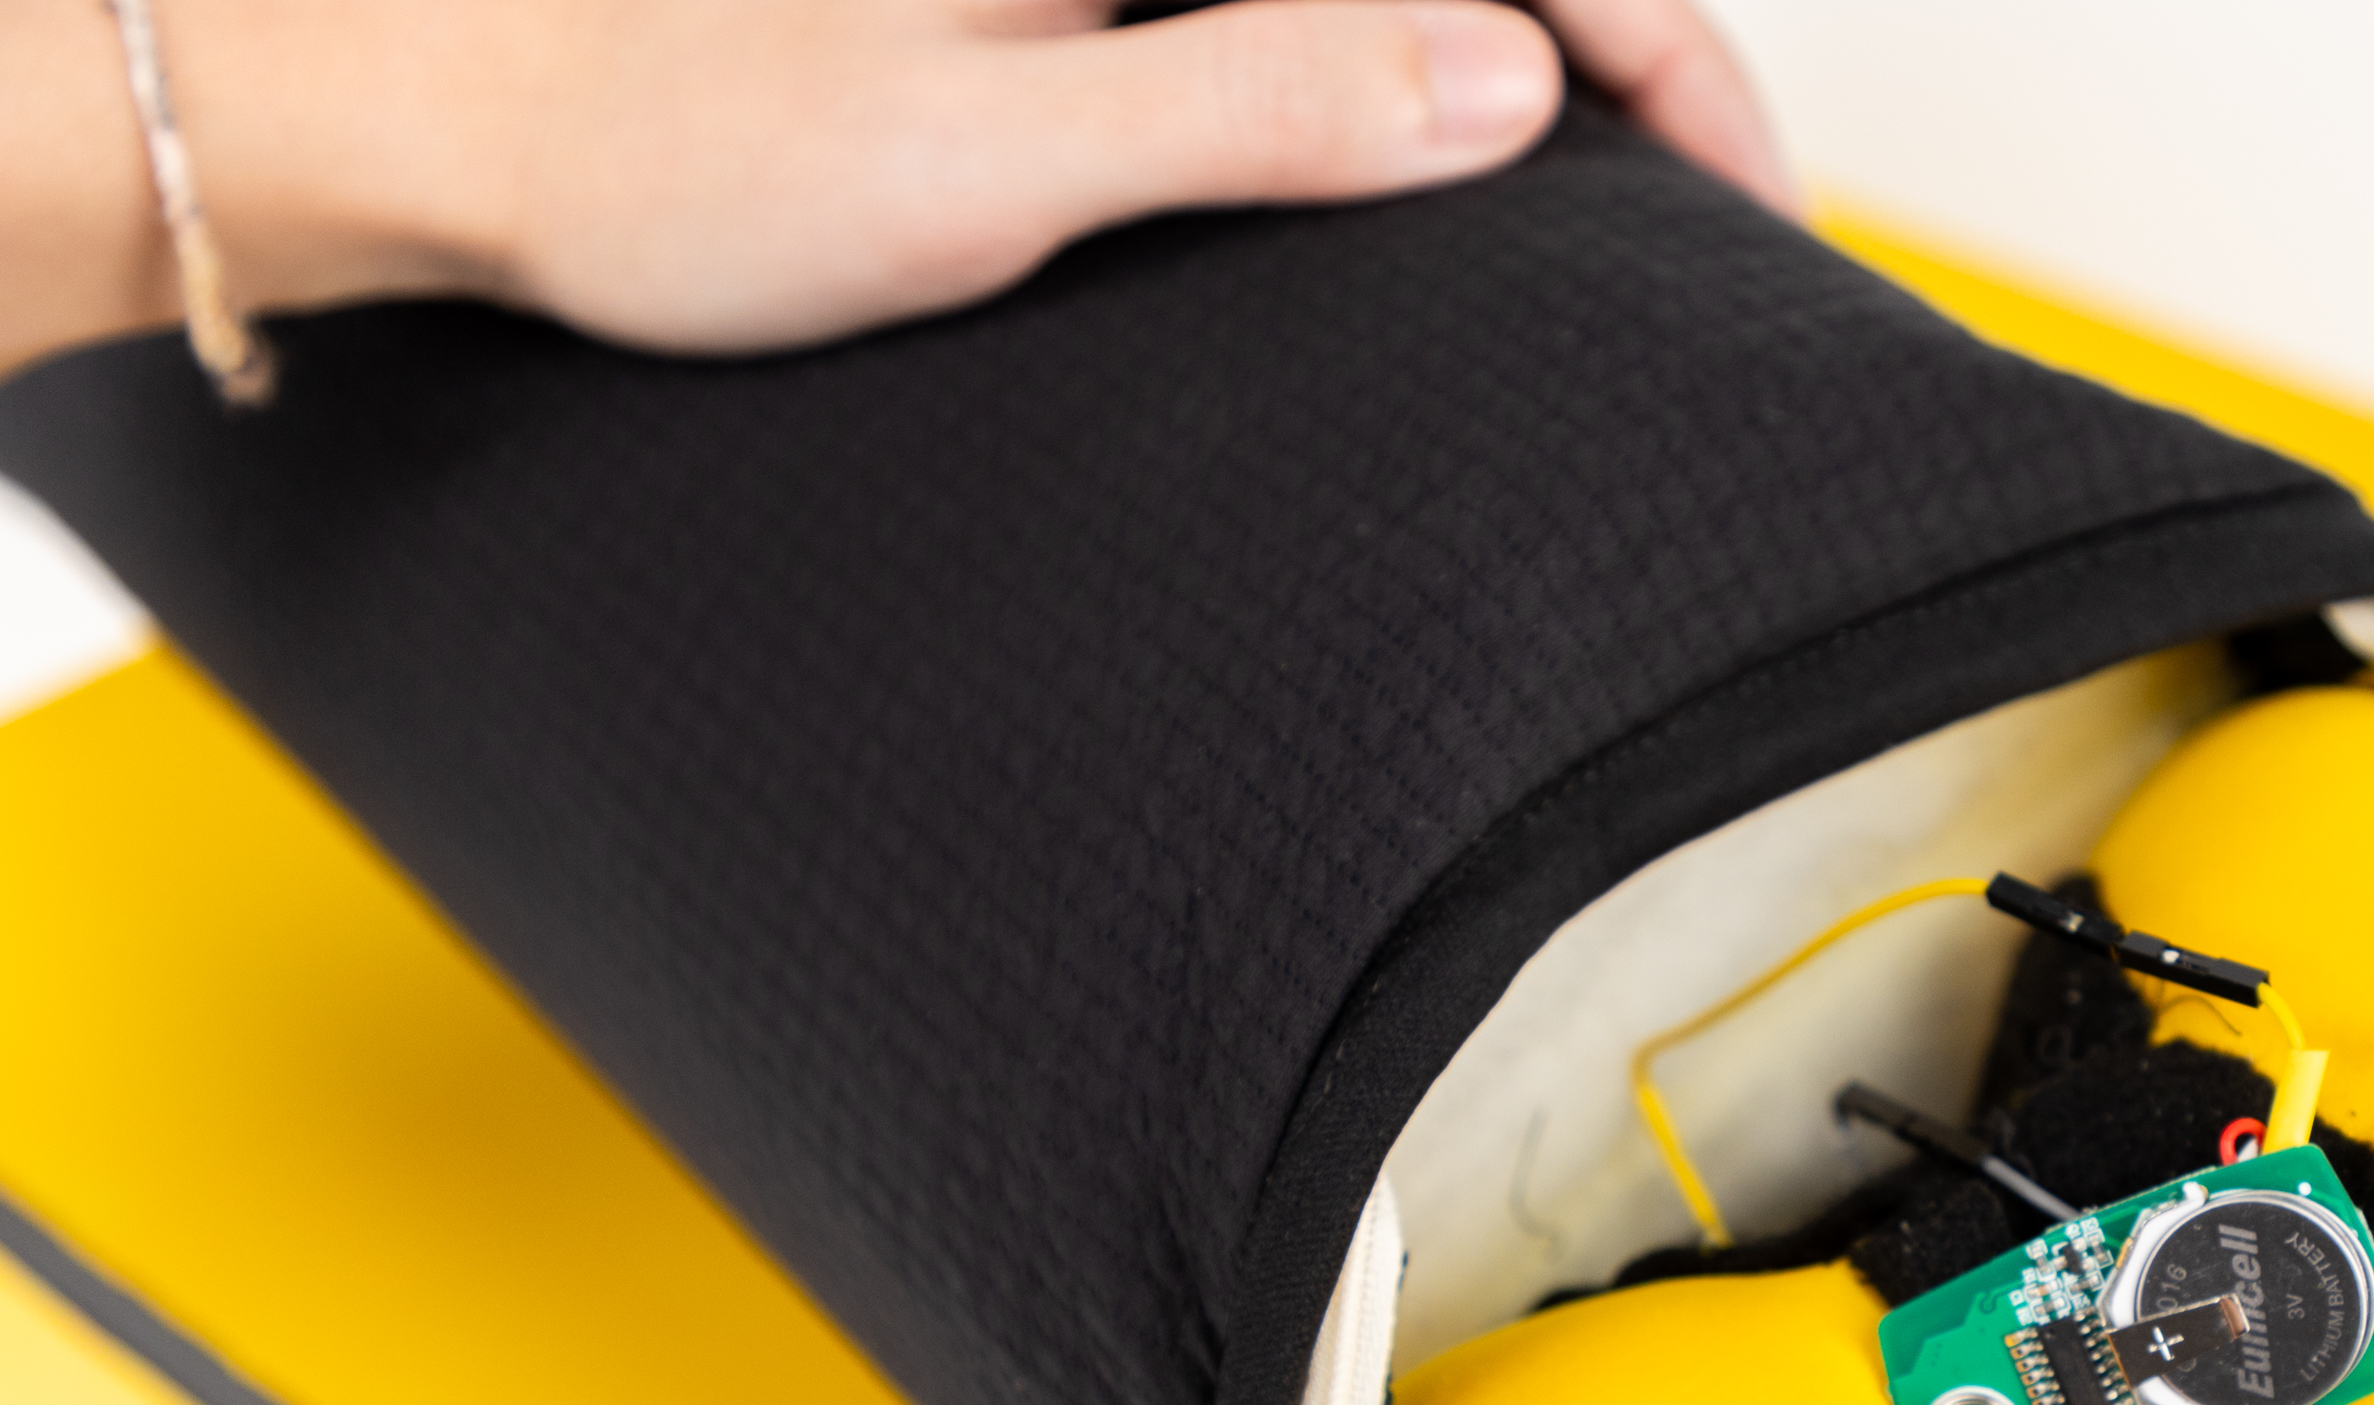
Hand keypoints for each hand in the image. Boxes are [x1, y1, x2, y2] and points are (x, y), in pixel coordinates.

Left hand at [3, 0, 1788, 377]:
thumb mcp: (982, 155)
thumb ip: (1250, 95)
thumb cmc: (667, 153)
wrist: (448, 130)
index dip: (1670, 54)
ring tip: (1634, 221)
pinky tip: (1457, 177)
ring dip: (1539, 68)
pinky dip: (1418, 79)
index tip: (1747, 208)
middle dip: (1636, 61)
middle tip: (1726, 236)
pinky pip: (1306, 13)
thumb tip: (1504, 81)